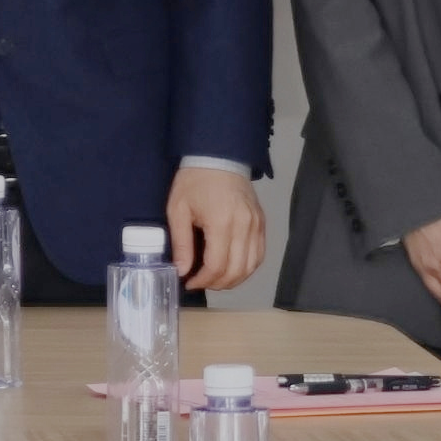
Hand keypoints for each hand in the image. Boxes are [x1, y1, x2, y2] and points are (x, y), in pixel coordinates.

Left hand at [165, 164, 264, 294]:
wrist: (219, 157)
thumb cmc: (195, 181)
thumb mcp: (178, 209)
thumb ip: (181, 243)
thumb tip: (182, 271)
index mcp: (222, 222)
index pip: (217, 265)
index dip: (203, 280)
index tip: (189, 282)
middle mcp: (244, 226)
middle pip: (237, 270)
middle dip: (217, 284)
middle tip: (201, 283)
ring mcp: (257, 225)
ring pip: (251, 266)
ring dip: (234, 279)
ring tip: (215, 279)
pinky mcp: (262, 223)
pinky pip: (259, 255)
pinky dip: (247, 267)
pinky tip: (231, 268)